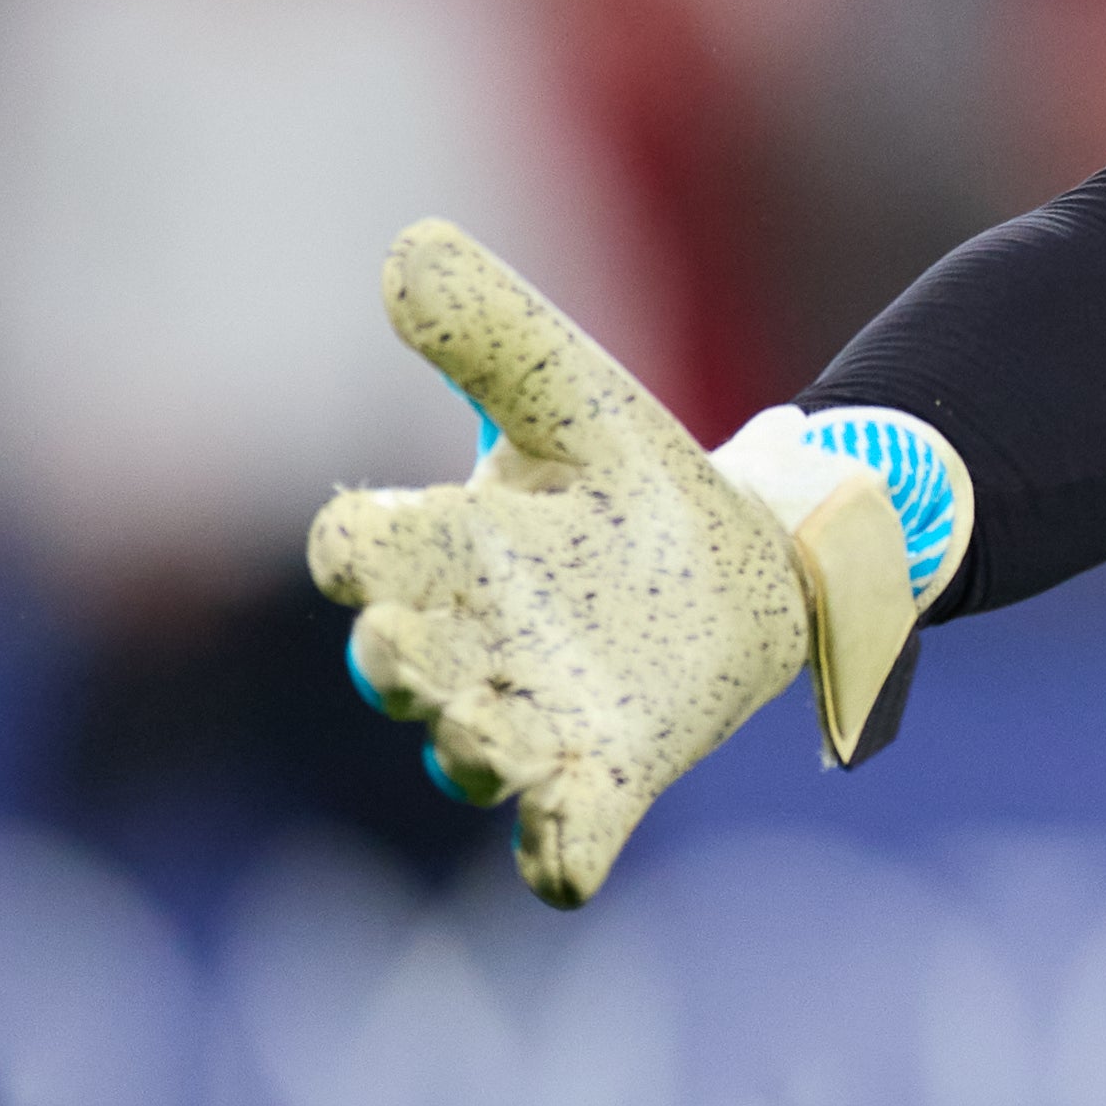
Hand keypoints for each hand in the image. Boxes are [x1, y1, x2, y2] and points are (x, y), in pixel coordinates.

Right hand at [305, 221, 889, 905]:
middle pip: (393, 666)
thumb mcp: (573, 392)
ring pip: (466, 757)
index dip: (353, 548)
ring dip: (468, 754)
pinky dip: (558, 855)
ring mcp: (529, 718)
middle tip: (406, 654)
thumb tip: (409, 243)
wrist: (752, 552)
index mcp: (438, 548)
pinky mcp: (605, 774)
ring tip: (489, 744)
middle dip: (394, 665)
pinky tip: (563, 862)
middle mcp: (464, 644)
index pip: (357, 549)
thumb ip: (492, 329)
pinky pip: (562, 840)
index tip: (363, 541)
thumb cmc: (632, 475)